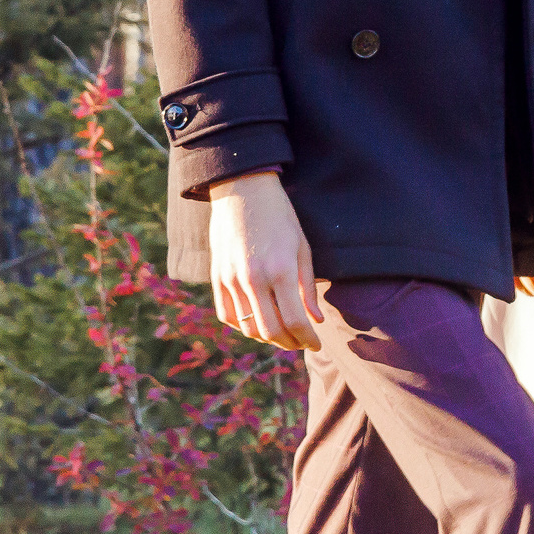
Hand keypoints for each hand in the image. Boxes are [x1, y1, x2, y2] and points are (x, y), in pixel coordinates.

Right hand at [207, 172, 322, 350]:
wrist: (242, 190)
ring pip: (248, 328)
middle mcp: (253, 278)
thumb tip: (316, 320)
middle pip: (271, 331)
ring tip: (282, 334)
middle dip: (290, 343)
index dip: (307, 338)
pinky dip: (242, 326)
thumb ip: (308, 286)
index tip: (316, 344)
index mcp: (281, 269)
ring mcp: (231, 279)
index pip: (295, 321)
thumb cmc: (280, 216)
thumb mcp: (302, 246)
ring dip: (267, 338)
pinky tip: (257, 322)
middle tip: (301, 343)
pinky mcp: (217, 277)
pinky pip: (227, 315)